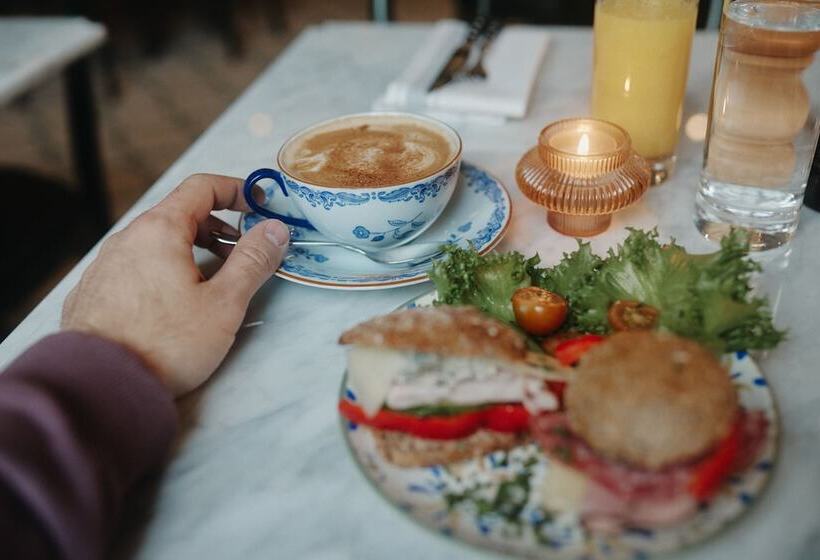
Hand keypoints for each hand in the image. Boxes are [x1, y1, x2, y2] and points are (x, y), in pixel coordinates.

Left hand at [61, 174, 289, 395]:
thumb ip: (253, 261)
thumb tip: (275, 230)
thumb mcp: (224, 303)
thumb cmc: (165, 343)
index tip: (260, 204)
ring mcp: (106, 266)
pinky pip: (135, 266)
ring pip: (155, 242)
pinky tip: (173, 302)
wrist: (100, 385)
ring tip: (213, 280)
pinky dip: (163, 269)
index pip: (201, 187)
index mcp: (159, 230)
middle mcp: (127, 239)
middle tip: (244, 250)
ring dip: (191, 249)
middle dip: (218, 226)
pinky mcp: (95, 293)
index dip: (236, 190)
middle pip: (178, 214)